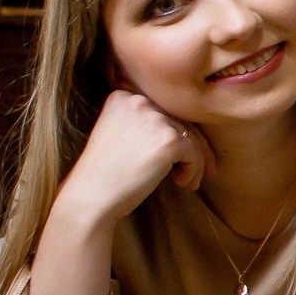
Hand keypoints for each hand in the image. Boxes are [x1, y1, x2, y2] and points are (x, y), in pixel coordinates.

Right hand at [61, 89, 210, 223]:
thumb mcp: (120, 136)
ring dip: (195, 163)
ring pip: (190, 138)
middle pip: (179, 123)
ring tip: (188, 182)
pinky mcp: (167, 139)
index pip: (162, 112)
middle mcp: (138, 101)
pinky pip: (194, 153)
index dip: (176, 133)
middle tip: (205, 169)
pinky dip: (193, 170)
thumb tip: (186, 132)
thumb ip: (146, 125)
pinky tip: (182, 183)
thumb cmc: (105, 174)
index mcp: (123, 97)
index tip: (181, 154)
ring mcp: (153, 119)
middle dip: (194, 148)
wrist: (90, 197)